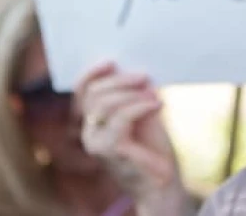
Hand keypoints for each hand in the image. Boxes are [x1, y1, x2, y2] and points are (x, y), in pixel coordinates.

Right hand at [76, 62, 189, 212]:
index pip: (82, 92)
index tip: (111, 61)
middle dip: (119, 81)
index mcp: (93, 122)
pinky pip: (121, 118)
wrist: (163, 184)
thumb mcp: (144, 115)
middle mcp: (89, 133)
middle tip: (143, 76)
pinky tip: (158, 104)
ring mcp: (96, 143)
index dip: (92, 73)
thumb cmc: (153, 149)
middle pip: (94, 95)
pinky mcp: (110, 150)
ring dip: (131, 93)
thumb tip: (137, 72)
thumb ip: (136, 95)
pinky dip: (140, 106)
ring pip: (104, 104)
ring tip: (153, 94)